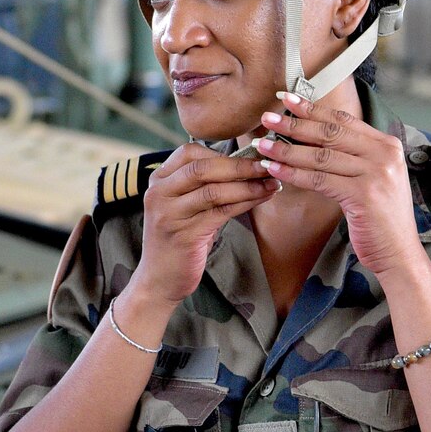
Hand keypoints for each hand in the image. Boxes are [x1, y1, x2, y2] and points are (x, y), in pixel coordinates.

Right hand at [129, 143, 279, 305]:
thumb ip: (203, 185)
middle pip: (203, 168)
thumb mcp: (184, 206)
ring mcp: (169, 215)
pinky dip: (245, 203)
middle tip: (267, 165)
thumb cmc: (179, 239)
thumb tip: (245, 163)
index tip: (249, 155)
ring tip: (271, 183)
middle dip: (240, 165)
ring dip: (248, 185)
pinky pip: (221, 213)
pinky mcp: (184, 236)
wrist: (159, 280)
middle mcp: (159, 194)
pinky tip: (261, 198)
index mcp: (158, 181)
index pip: (189, 153)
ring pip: (214, 191)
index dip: (222, 152)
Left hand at [255, 92, 424, 279]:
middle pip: (330, 132)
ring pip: (321, 155)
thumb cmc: (379, 218)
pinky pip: (320, 179)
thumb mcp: (372, 178)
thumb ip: (353, 156)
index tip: (287, 100)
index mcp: (387, 145)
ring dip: (288, 149)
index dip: (313, 108)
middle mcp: (384, 154)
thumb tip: (311, 137)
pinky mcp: (364, 195)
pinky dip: (294, 173)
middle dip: (295, 124)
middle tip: (267, 118)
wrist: (398, 252)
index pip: (343, 119)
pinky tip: (275, 169)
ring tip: (263, 145)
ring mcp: (376, 173)